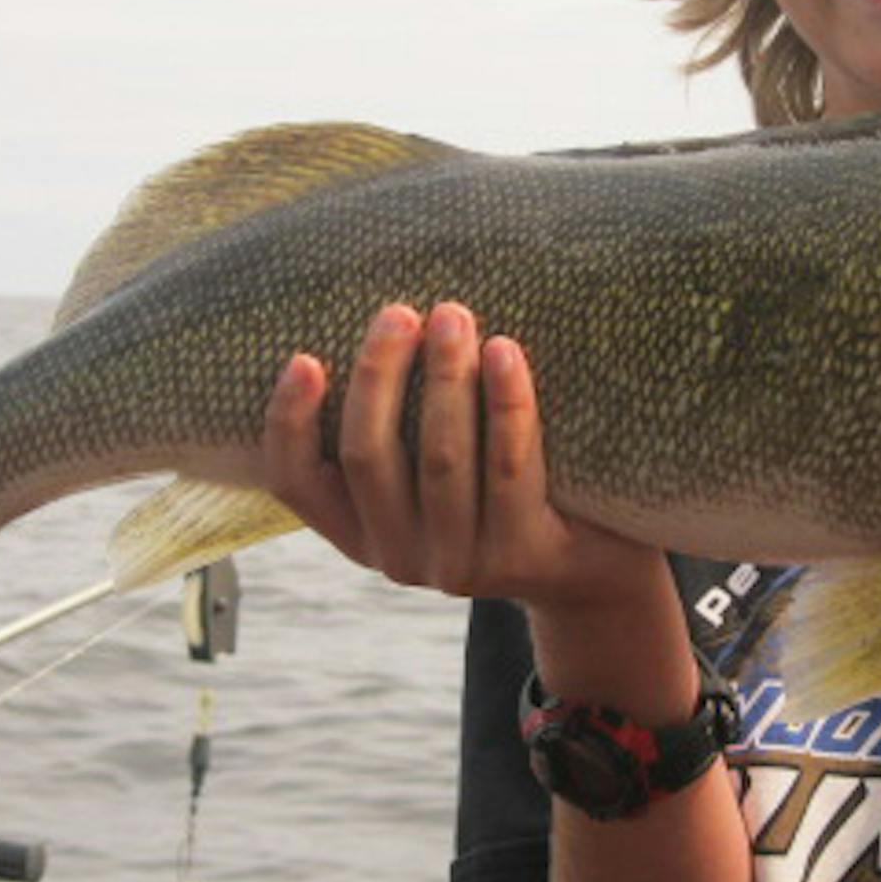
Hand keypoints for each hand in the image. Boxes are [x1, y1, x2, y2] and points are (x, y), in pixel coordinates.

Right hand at [262, 302, 664, 613]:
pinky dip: (505, 403)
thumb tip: (373, 326)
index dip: (289, 424)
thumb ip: (395, 427)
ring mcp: (461, 565)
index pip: (298, 485)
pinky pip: (509, 467)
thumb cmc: (499, 493)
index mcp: (362, 534)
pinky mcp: (522, 557)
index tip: (305, 359)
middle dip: (380, 376)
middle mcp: (400, 558)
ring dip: (445, 378)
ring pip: (442, 459)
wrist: (591, 568)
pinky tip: (505, 352)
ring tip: (453, 316)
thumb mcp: (432, 475)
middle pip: (370, 458)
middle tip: (400, 313)